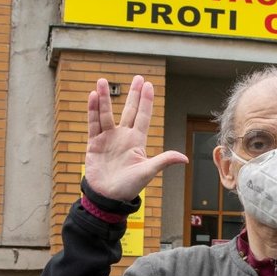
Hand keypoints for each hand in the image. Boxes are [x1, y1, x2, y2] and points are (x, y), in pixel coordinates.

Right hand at [84, 76, 187, 202]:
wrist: (108, 197)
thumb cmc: (129, 187)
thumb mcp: (147, 172)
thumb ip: (163, 161)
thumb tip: (184, 158)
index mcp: (137, 141)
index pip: (143, 116)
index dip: (146, 101)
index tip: (149, 85)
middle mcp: (123, 136)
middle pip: (129, 110)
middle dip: (133, 94)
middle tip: (138, 77)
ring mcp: (108, 138)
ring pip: (106, 114)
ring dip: (104, 98)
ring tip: (101, 80)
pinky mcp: (94, 144)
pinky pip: (93, 124)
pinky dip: (92, 111)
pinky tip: (92, 96)